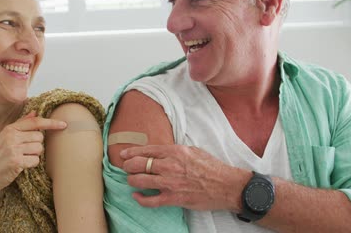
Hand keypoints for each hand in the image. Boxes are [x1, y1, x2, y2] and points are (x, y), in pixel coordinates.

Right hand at [0, 111, 66, 194]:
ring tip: (22, 158)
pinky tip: (22, 165)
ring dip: (34, 155)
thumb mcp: (5, 137)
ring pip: (39, 149)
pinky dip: (32, 164)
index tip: (63, 124)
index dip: (51, 123)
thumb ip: (21, 124)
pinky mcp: (16, 161)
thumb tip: (34, 112)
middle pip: (40, 137)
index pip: (35, 122)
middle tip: (25, 151)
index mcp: (9, 129)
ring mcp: (13, 149)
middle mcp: (11, 137)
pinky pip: (35, 160)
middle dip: (36, 145)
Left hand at [120, 145, 249, 210]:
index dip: (132, 152)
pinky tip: (136, 196)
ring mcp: (170, 183)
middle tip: (125, 167)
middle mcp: (169, 166)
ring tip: (131, 180)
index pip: (147, 150)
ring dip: (132, 180)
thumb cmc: (212, 167)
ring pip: (140, 180)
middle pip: (139, 164)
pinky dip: (140, 198)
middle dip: (128, 165)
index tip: (124, 154)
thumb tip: (162, 152)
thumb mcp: (193, 151)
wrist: (226, 185)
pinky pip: (150, 200)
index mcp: (175, 152)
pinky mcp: (173, 198)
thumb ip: (176, 151)